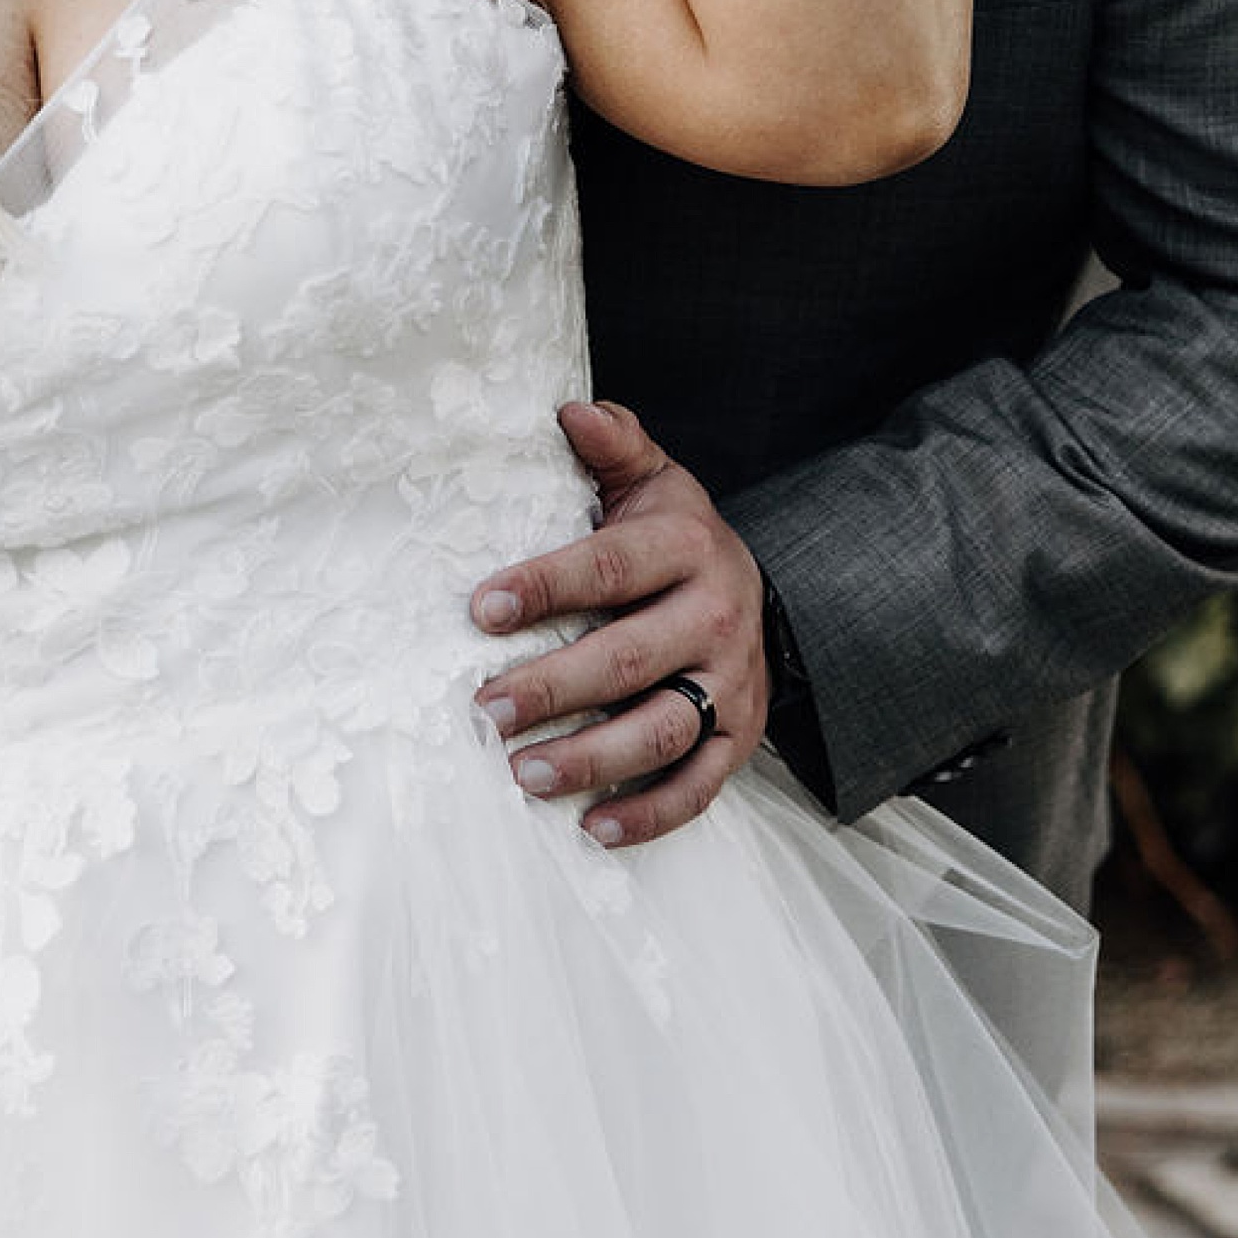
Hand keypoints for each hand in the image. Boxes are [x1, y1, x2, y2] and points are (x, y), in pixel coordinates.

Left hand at [468, 401, 770, 844]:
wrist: (757, 589)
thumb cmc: (673, 534)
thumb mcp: (653, 479)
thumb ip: (614, 444)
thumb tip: (569, 410)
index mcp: (688, 546)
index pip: (611, 568)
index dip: (545, 587)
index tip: (480, 608)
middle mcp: (716, 615)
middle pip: (631, 659)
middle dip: (555, 687)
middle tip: (486, 710)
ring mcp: (732, 682)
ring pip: (664, 730)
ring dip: (593, 759)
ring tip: (524, 776)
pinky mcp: (739, 737)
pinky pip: (700, 786)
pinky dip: (650, 815)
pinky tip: (594, 828)